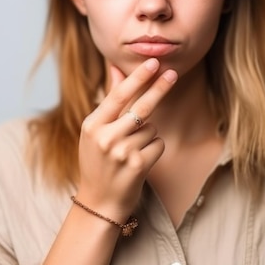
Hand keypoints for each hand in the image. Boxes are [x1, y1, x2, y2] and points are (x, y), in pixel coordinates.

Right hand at [75, 58, 177, 221]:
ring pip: (151, 128)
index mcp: (92, 125)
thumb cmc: (98, 162)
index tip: (153, 62)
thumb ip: (109, 102)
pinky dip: (154, 149)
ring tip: (131, 152)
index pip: (118, 95)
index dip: (137, 77)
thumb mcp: (95, 132)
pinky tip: (139, 161)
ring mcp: (121, 152)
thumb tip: (117, 70)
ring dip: (148, 135)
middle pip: (140, 107)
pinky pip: (158, 144)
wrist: (99, 202)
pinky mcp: (138, 165)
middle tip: (173, 73)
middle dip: (159, 88)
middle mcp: (105, 137)